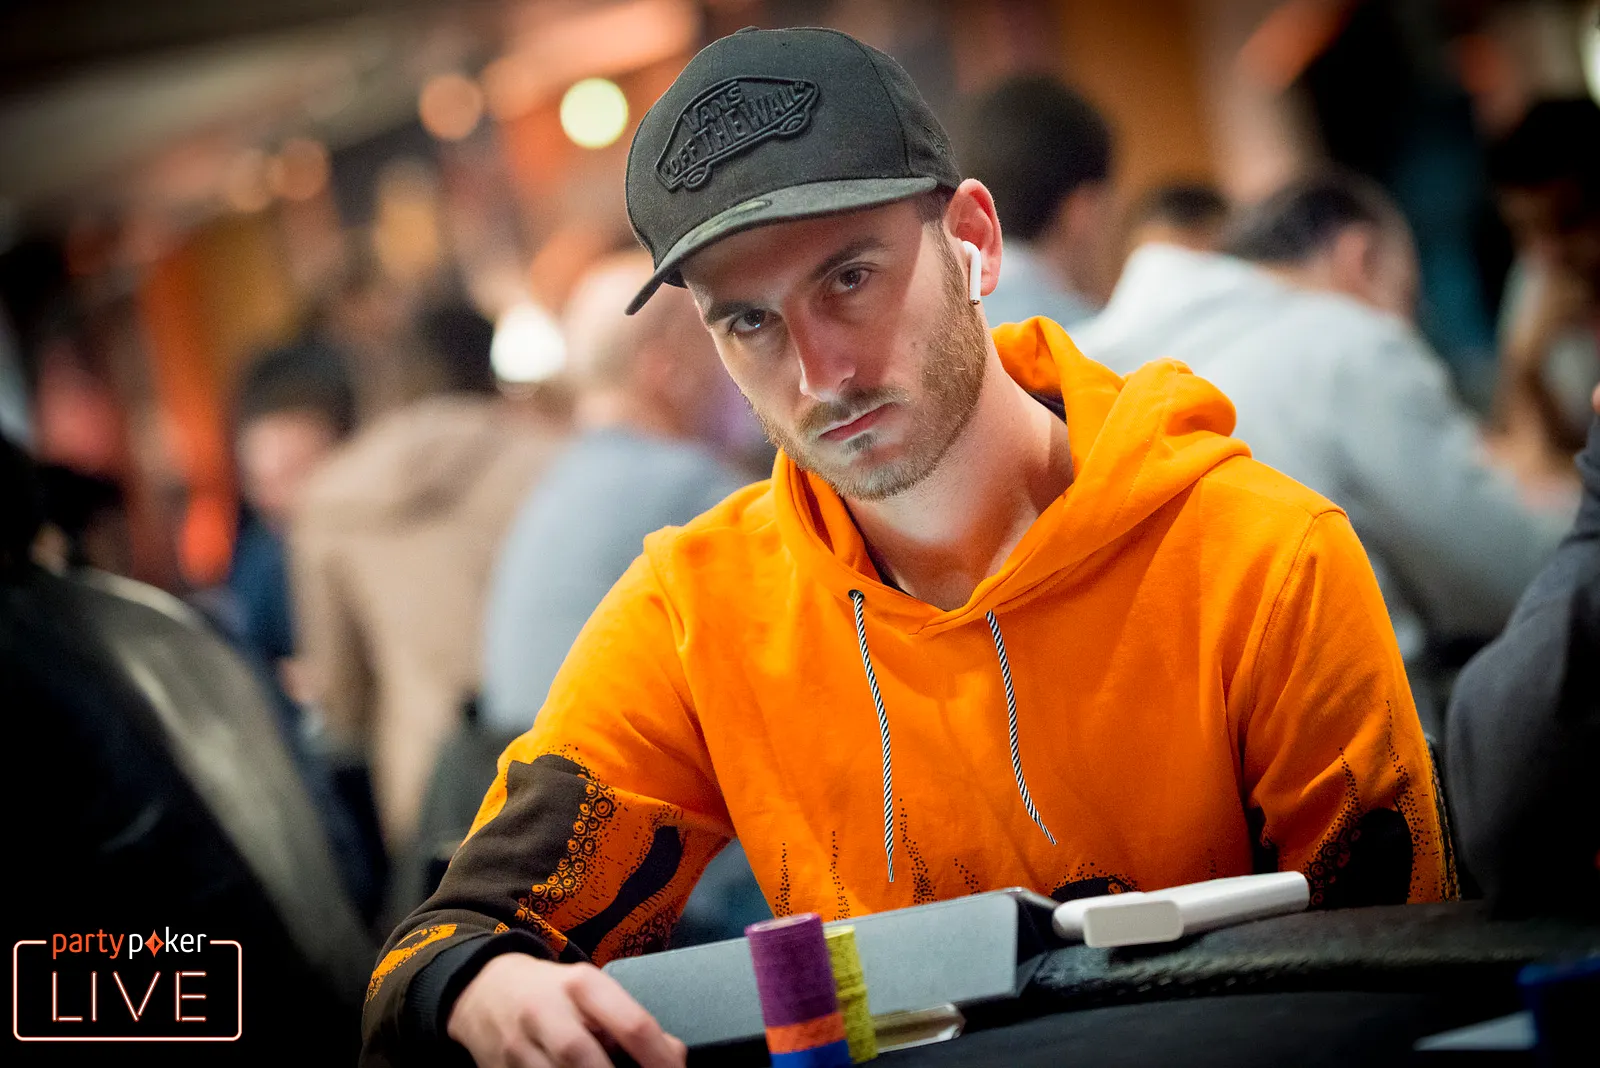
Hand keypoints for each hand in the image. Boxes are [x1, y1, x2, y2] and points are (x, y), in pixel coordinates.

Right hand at [447, 953, 686, 1067]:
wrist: (484, 990)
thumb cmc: (553, 993)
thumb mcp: (594, 991)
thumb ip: (631, 1021)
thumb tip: (673, 1055)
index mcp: (582, 984)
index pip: (632, 1025)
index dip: (660, 1061)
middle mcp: (546, 1012)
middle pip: (585, 1058)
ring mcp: (517, 1046)